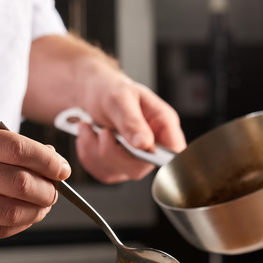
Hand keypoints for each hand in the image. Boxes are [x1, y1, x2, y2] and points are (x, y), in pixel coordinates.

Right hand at [0, 122, 70, 243]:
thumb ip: (10, 145)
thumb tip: (52, 160)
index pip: (17, 149)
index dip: (47, 161)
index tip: (63, 169)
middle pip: (19, 183)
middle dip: (47, 189)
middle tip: (54, 189)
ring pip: (12, 211)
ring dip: (38, 210)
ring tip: (43, 204)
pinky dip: (21, 223)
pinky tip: (25, 215)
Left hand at [23, 34, 185, 183]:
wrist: (90, 94)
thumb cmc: (110, 89)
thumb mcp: (120, 98)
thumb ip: (132, 122)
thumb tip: (144, 144)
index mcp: (163, 124)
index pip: (175, 151)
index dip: (160, 158)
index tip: (135, 149)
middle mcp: (152, 145)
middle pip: (140, 168)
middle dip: (113, 152)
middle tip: (102, 131)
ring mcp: (134, 158)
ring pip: (118, 171)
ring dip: (95, 151)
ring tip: (89, 128)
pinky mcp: (116, 166)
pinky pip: (102, 172)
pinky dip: (88, 155)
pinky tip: (88, 137)